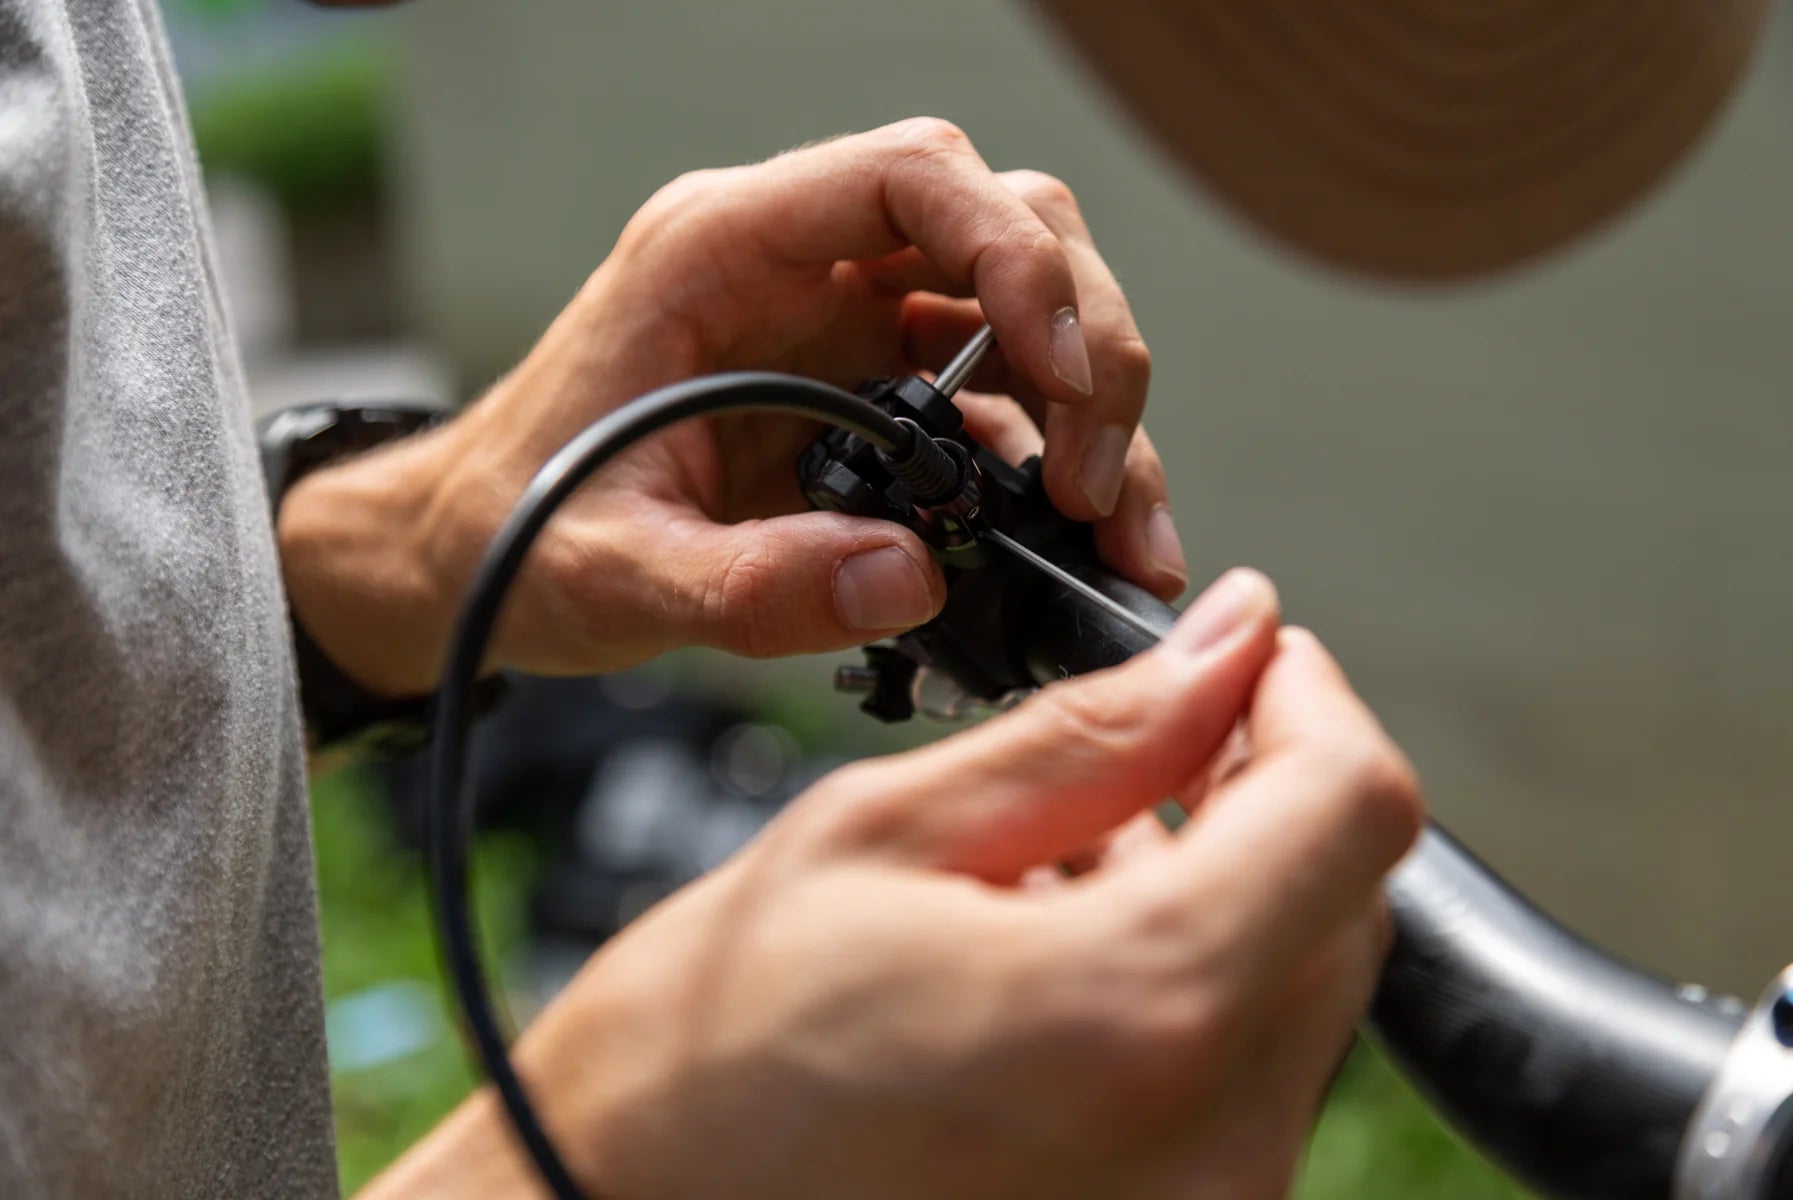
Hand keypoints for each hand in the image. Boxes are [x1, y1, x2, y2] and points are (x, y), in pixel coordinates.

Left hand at [278, 118, 1184, 694]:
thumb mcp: (611, 573)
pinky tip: (1078, 536)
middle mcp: (799, 268)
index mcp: (720, 251)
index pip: (906, 176)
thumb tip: (907, 580)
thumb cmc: (515, 531)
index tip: (1060, 369)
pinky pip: (994, 399)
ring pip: (1020, 309)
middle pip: (1002, 228)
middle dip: (1082, 339)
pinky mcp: (866, 395)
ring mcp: (841, 327)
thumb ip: (748, 584)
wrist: (476, 556)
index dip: (1010, 250)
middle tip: (1091, 475)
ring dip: (1090, 409)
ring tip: (1112, 527)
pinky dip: (1053, 460)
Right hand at [363, 571, 1423, 1198]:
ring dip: (1224, 891)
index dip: (1307, 700)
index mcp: (1136, 1012)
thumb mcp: (880, 838)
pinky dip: (1188, 990)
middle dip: (1266, 791)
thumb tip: (1223, 647)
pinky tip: (1064, 954)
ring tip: (1069, 855)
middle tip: (1148, 738)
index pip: (1352, 811)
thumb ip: (1090, 738)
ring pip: (1299, 992)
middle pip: (1344, 904)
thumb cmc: (698, 1063)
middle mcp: (1207, 1144)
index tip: (1240, 658)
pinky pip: (1242, 1083)